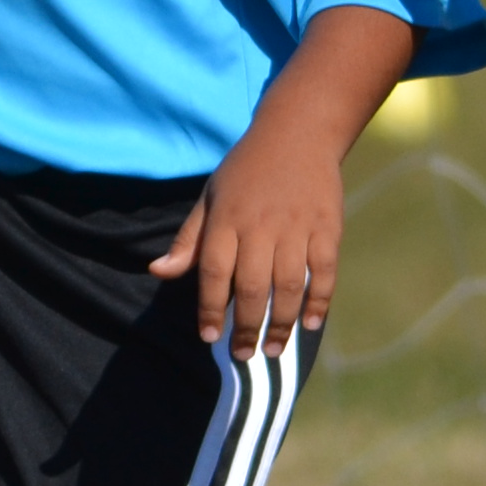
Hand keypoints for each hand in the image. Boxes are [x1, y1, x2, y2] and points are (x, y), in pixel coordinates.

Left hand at [150, 114, 344, 353]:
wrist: (298, 131)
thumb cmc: (246, 169)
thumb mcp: (210, 197)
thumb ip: (189, 240)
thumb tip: (158, 272)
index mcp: (227, 219)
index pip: (214, 273)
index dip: (210, 309)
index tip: (208, 337)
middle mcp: (261, 225)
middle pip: (252, 287)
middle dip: (246, 328)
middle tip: (242, 355)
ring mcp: (297, 227)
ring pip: (289, 286)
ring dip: (281, 324)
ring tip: (271, 350)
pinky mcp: (327, 227)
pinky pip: (324, 272)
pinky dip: (319, 301)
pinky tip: (311, 324)